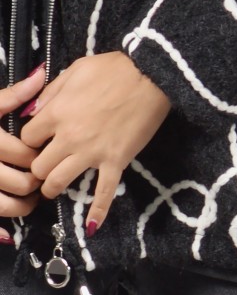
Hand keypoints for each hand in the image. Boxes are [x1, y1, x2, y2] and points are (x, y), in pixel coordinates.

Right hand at [0, 64, 45, 241]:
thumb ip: (13, 94)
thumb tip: (41, 74)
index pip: (27, 153)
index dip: (39, 156)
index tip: (43, 155)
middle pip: (23, 181)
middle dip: (36, 181)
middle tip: (41, 177)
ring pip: (7, 206)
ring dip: (23, 206)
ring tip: (29, 198)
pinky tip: (7, 234)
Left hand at [20, 52, 171, 235]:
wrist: (151, 75)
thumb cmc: (114, 68)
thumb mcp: (76, 69)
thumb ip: (51, 91)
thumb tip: (33, 111)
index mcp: (57, 112)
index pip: (27, 139)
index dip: (30, 141)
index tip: (39, 139)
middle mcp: (69, 136)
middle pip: (38, 166)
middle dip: (38, 166)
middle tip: (46, 163)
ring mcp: (92, 152)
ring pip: (57, 183)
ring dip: (53, 187)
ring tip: (55, 186)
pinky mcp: (115, 161)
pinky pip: (103, 192)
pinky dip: (98, 211)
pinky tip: (91, 226)